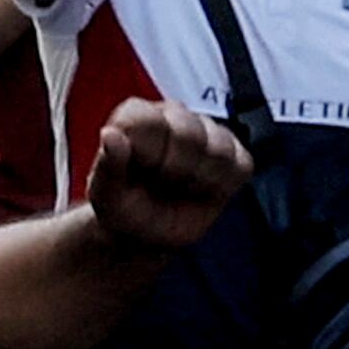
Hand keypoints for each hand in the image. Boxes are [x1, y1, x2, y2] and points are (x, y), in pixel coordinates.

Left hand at [79, 97, 252, 257]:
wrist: (146, 232)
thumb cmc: (122, 207)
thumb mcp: (106, 194)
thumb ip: (108, 165)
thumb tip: (110, 134)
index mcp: (136, 115)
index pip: (151, 120)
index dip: (148, 153)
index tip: (140, 172)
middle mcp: (174, 115)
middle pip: (189, 132)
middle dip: (174, 169)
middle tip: (161, 184)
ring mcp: (207, 132)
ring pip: (219, 148)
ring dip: (200, 179)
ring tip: (180, 187)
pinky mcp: (233, 154)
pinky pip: (242, 164)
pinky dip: (224, 185)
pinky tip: (203, 190)